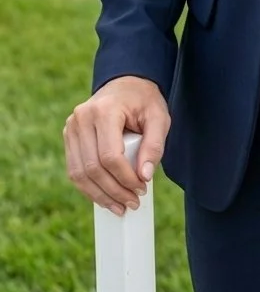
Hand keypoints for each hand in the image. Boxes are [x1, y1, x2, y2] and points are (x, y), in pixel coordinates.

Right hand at [63, 76, 169, 215]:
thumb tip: (145, 176)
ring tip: (120, 207)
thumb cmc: (144, 101)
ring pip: (79, 174)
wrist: (125, 83)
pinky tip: (105, 198)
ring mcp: (71, 127)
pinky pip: (74, 170)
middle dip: (114, 191)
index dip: (125, 178)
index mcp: (104, 110)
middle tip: (133, 203)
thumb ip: (154, 145)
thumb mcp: (158, 117)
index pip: (110, 155)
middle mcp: (82, 118)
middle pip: (93, 167)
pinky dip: (89, 188)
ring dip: (99, 196)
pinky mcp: (69, 137)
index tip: (142, 188)